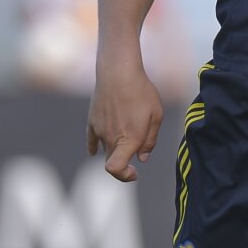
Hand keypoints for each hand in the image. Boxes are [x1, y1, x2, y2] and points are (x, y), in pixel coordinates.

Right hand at [86, 61, 163, 182]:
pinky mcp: (92, 121)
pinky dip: (95, 147)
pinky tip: (95, 150)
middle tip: (134, 160)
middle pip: (112, 161)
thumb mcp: (156, 115)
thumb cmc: (141, 92)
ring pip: (105, 149)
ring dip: (115, 150)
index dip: (124, 176)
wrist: (118, 72)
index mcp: (128, 140)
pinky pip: (92, 141)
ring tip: (127, 136)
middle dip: (123, 165)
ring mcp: (99, 130)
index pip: (116, 170)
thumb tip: (142, 158)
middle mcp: (110, 138)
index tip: (134, 172)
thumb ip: (150, 140)